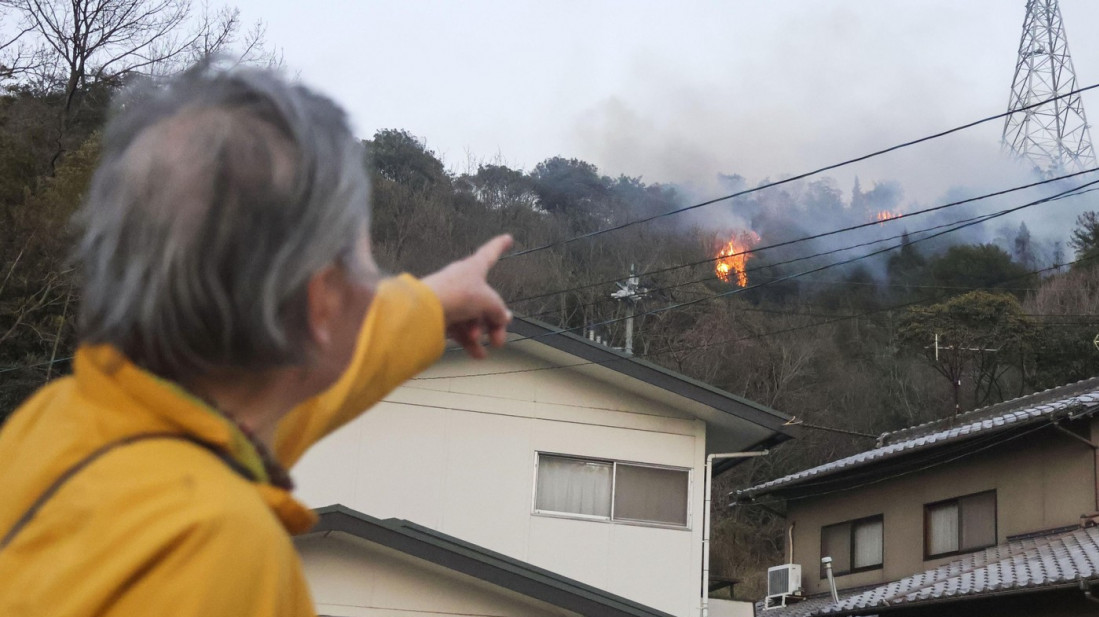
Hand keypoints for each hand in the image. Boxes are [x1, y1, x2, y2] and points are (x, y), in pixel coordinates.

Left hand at [422, 235, 512, 358]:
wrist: (426, 309)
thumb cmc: (459, 295)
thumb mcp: (489, 301)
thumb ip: (499, 310)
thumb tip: (503, 318)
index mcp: (474, 267)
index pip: (490, 252)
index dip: (500, 245)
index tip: (508, 238)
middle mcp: (463, 281)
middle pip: (485, 300)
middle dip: (494, 321)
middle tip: (499, 339)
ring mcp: (452, 298)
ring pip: (472, 317)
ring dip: (480, 333)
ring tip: (486, 347)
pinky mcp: (441, 316)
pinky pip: (459, 328)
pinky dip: (468, 341)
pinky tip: (476, 354)